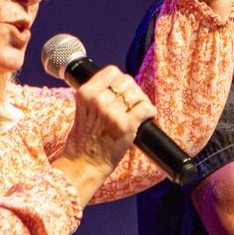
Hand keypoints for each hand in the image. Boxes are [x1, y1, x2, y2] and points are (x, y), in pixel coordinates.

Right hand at [54, 64, 152, 198]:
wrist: (84, 163)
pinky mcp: (126, 125)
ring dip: (142, 101)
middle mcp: (98, 100)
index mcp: (86, 93)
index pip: (112, 71)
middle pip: (127, 81)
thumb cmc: (85, 139)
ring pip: (137, 94)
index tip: (122, 90)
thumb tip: (120, 85)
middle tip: (133, 104)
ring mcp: (112, 112)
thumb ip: (97, 95)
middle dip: (133, 91)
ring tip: (139, 112)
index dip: (121, 80)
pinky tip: (147, 117)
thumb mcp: (84, 108)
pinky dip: (150, 111)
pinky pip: (146, 108)